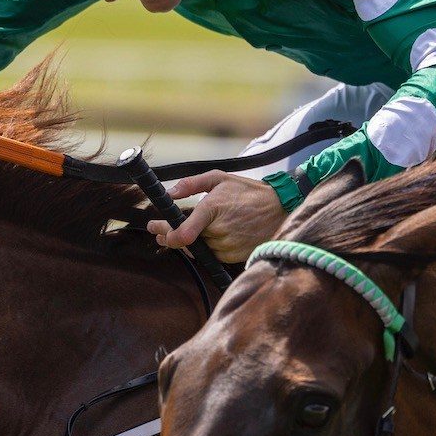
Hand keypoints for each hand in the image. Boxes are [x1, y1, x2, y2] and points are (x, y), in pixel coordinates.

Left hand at [150, 171, 286, 263]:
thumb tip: (170, 194)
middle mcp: (219, 232)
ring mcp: (228, 247)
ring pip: (200, 248)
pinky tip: (215, 234)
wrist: (280, 208)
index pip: (183, 234)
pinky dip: (210, 246)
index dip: (165, 234)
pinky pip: (214, 254)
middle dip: (173, 235)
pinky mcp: (235, 257)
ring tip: (197, 229)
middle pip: (187, 241)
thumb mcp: (219, 178)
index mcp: (212, 210)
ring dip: (195, 240)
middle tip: (162, 230)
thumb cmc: (248, 191)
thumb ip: (192, 184)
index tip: (154, 228)